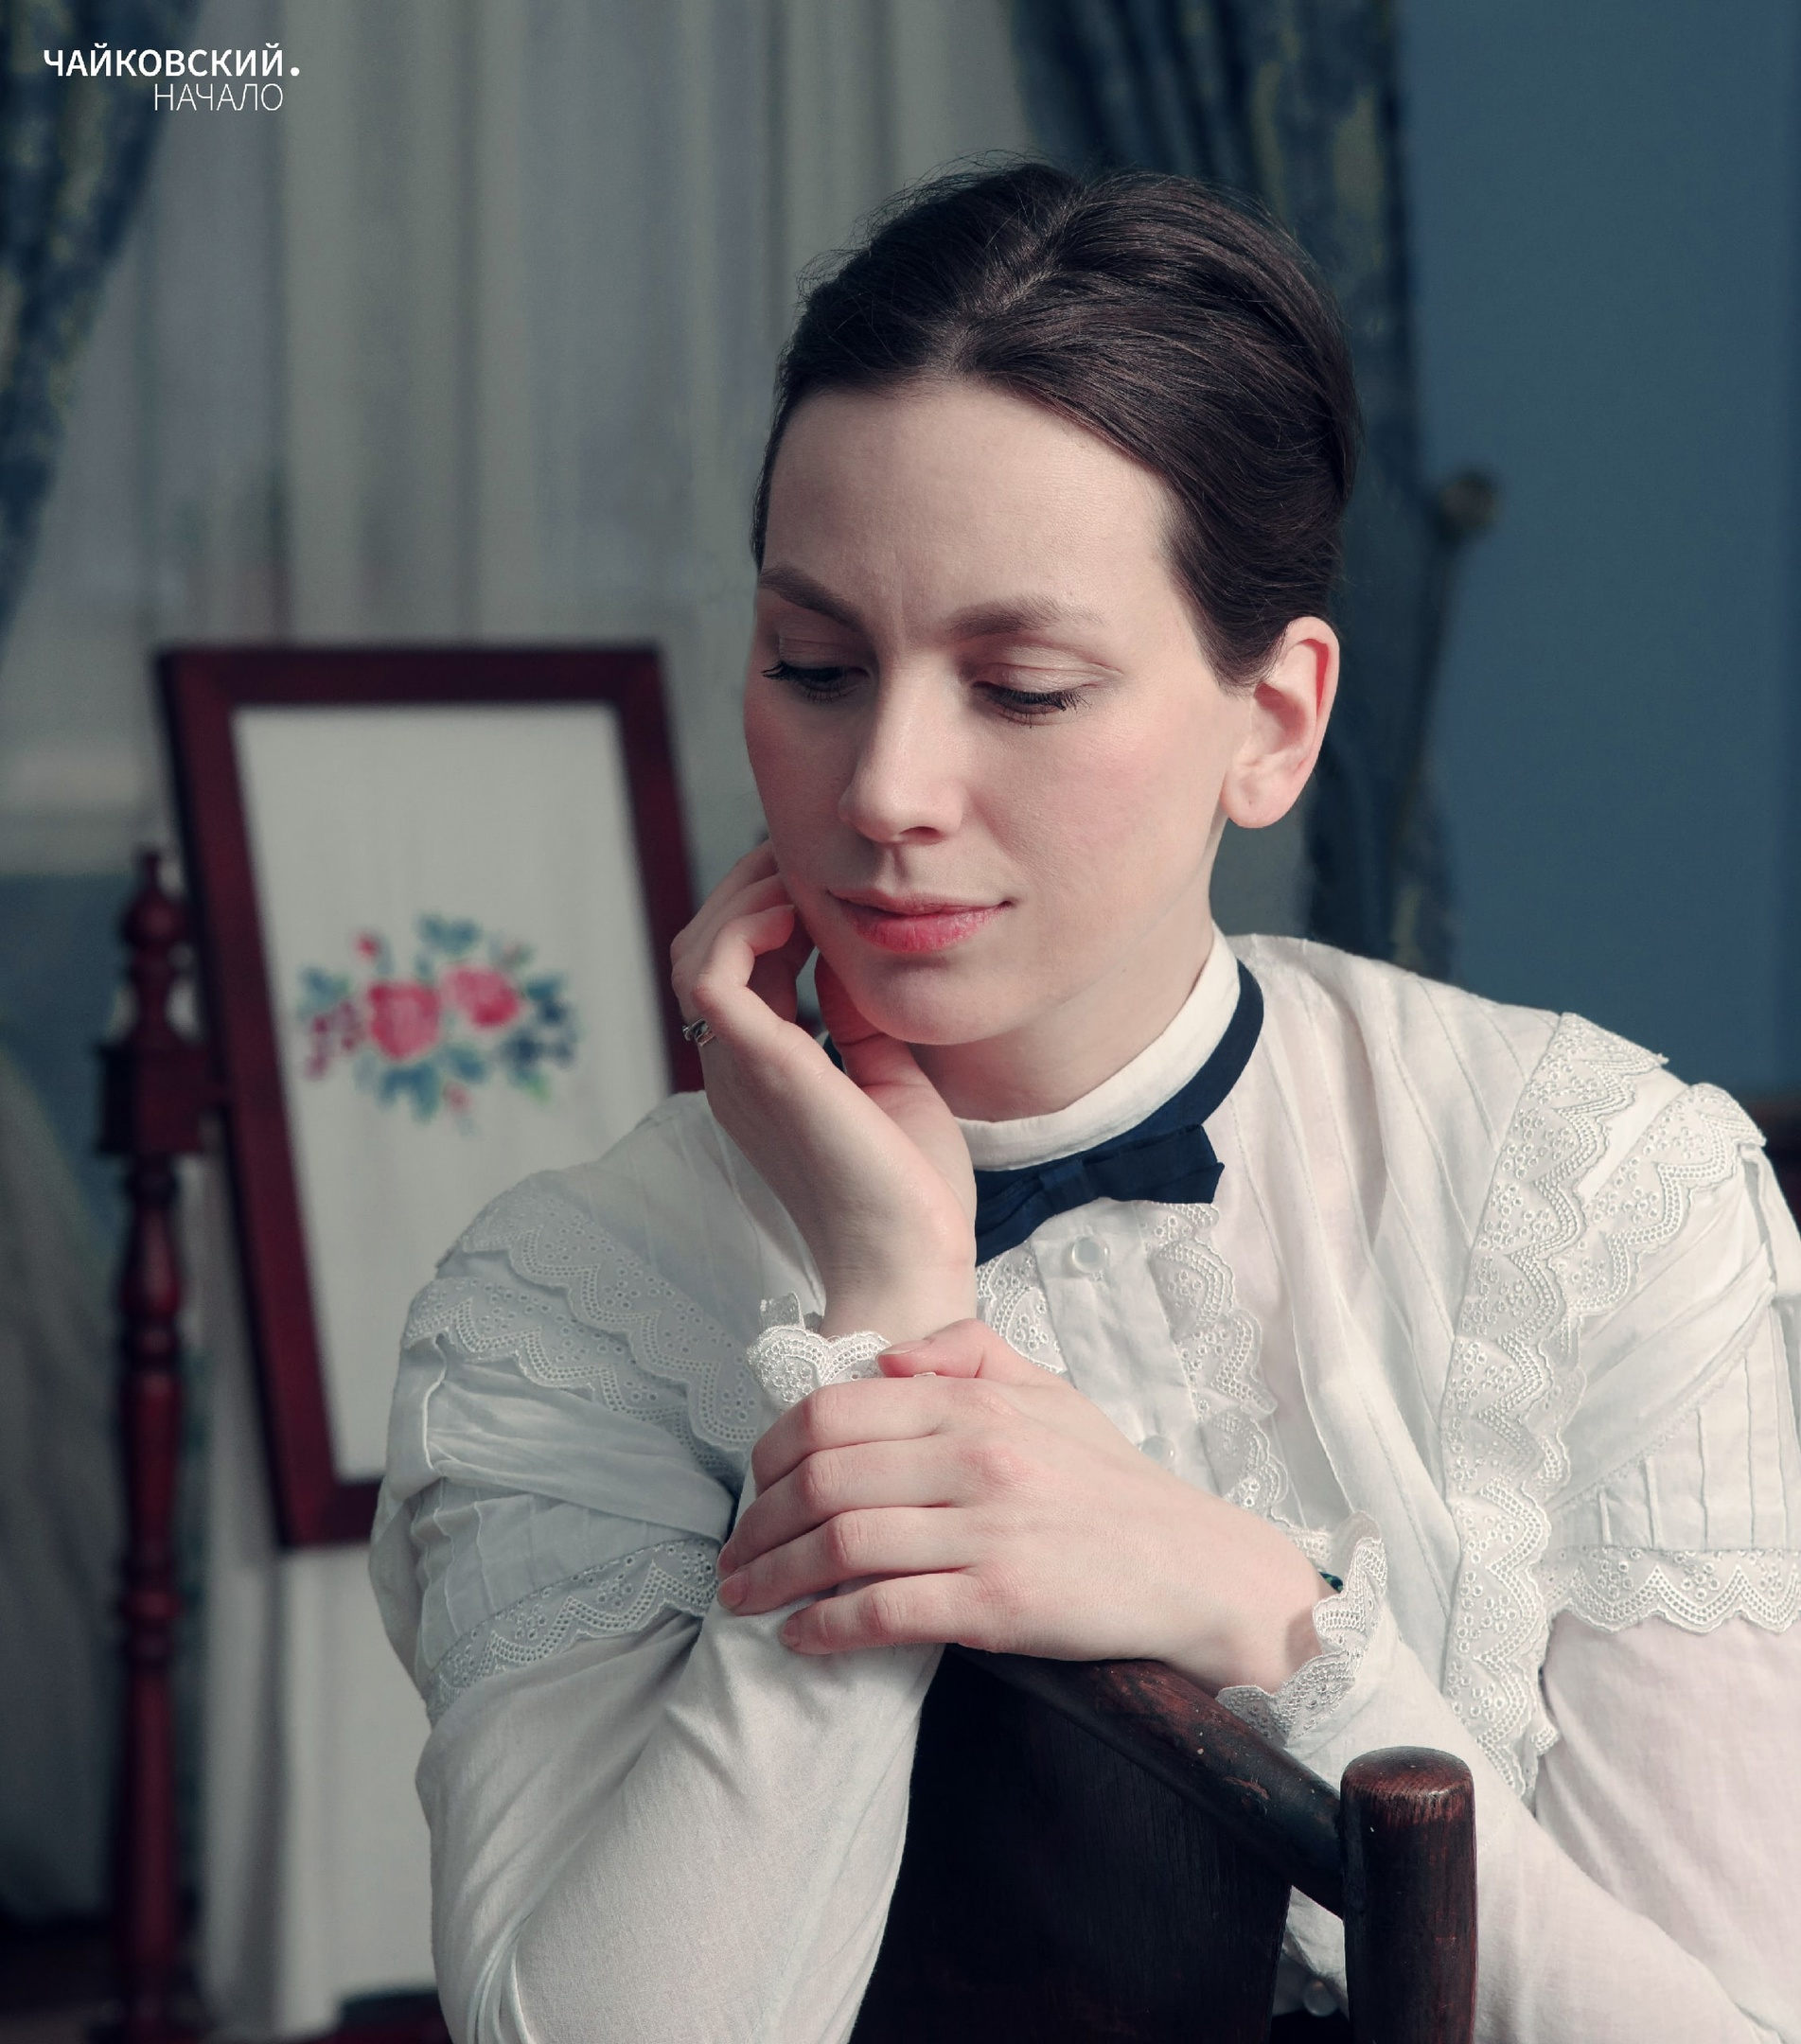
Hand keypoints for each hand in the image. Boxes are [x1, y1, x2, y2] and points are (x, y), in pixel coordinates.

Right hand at [670, 844, 976, 1338]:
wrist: (912, 1260)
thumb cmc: (911, 1190)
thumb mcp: (890, 1079)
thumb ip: (858, 1020)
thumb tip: (846, 956)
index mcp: (761, 1077)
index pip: (738, 971)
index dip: (772, 912)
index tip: (826, 885)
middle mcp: (734, 1071)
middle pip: (704, 949)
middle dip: (751, 890)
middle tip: (807, 862)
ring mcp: (738, 1070)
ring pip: (695, 951)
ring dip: (745, 898)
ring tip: (801, 882)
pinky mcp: (759, 1066)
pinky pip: (712, 973)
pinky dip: (747, 926)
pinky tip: (799, 918)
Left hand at [716, 1321, 1326, 1692]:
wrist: (1199, 1569)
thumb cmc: (1114, 1484)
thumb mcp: (1052, 1392)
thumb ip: (969, 1355)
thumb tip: (885, 1359)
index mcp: (976, 1403)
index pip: (835, 1412)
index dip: (771, 1451)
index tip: (750, 1486)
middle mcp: (975, 1457)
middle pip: (822, 1477)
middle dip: (756, 1521)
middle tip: (730, 1554)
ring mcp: (986, 1530)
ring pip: (841, 1543)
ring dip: (774, 1576)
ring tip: (743, 1599)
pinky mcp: (999, 1603)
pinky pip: (886, 1611)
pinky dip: (827, 1625)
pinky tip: (800, 1638)